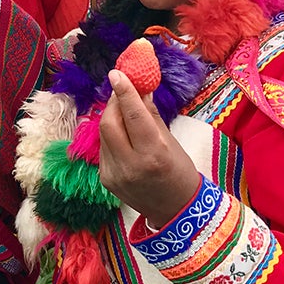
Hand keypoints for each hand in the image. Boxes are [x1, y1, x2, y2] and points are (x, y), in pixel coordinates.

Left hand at [98, 70, 201, 227]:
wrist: (176, 211)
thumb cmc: (180, 172)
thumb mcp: (171, 141)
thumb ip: (151, 115)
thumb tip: (140, 87)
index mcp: (153, 154)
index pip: (133, 116)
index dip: (124, 92)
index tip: (117, 73)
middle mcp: (130, 165)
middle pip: (109, 123)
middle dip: (113, 103)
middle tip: (121, 89)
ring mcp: (115, 174)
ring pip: (103, 134)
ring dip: (111, 117)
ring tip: (123, 109)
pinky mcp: (106, 180)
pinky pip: (104, 148)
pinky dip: (111, 135)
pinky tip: (122, 133)